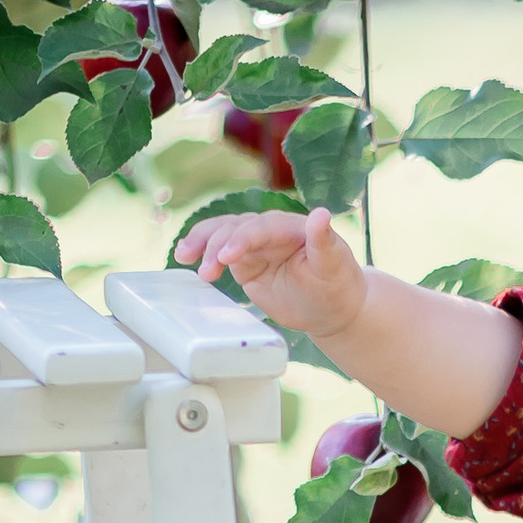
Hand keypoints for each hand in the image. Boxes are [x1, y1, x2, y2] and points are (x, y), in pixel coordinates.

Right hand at [175, 205, 366, 343]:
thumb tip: (321, 214)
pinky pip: (218, 253)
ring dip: (202, 244)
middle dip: (217, 246)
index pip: (260, 228)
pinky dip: (201, 253)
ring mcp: (254, 246)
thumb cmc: (337, 283)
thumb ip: (323, 240)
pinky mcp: (245, 263)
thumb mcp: (334, 264)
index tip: (228, 256)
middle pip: (234, 229)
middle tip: (208, 269)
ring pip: (220, 235)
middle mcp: (268, 231)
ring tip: (184, 258)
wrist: (332, 307)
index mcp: (289, 226)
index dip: (242, 239)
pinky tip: (185, 256)